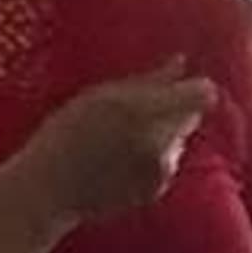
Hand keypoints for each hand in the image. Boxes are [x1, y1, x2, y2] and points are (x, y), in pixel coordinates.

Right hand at [23, 62, 211, 230]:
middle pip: (190, 116)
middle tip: (134, 114)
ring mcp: (160, 169)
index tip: (183, 85)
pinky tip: (120, 162)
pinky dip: (153, 160)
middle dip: (173, 110)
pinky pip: (167, 164)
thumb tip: (181, 62)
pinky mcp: (158, 189)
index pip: (202, 95)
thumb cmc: (66, 134)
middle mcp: (158, 142)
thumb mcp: (99, 96)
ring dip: (162, 136)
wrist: (49, 188)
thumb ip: (147, 80)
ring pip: (179, 140)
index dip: (196, 88)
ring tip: (120, 140)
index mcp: (143, 112)